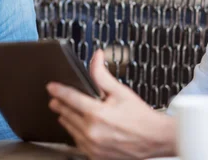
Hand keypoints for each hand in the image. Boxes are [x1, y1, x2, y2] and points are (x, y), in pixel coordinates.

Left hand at [47, 50, 175, 159]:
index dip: (58, 91)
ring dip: (66, 119)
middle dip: (60, 104)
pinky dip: (76, 133)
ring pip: (69, 129)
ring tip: (65, 111)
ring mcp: (93, 146)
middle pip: (66, 114)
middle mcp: (92, 131)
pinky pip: (78, 143)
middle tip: (55, 99)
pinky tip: (78, 127)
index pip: (70, 98)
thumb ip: (102, 74)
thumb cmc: (141, 116)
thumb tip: (96, 56)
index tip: (51, 87)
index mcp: (97, 113)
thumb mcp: (121, 91)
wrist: (156, 140)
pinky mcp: (96, 156)